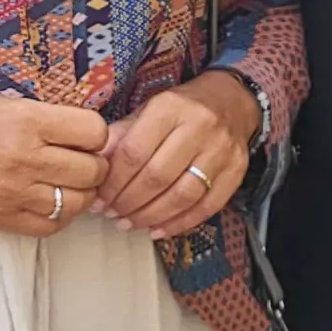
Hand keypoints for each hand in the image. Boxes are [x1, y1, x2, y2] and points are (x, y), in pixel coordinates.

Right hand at [0, 92, 111, 237]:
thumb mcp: (4, 101)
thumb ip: (46, 116)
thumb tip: (86, 131)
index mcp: (27, 120)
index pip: (94, 132)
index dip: (95, 134)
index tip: (86, 135)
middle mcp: (26, 158)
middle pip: (92, 170)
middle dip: (94, 164)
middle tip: (82, 160)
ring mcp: (15, 193)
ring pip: (79, 201)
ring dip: (80, 191)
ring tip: (67, 182)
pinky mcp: (4, 219)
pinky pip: (53, 224)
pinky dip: (60, 214)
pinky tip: (51, 201)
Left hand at [100, 72, 255, 237]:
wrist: (231, 101)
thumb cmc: (181, 109)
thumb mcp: (148, 110)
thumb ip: (121, 135)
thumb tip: (95, 161)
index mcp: (170, 107)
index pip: (134, 152)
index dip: (113, 182)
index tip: (99, 198)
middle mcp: (199, 127)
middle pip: (157, 177)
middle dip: (129, 202)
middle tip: (112, 214)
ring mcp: (222, 151)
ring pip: (182, 196)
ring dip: (151, 216)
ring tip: (130, 223)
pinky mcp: (237, 171)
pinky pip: (207, 207)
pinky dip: (179, 223)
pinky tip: (158, 229)